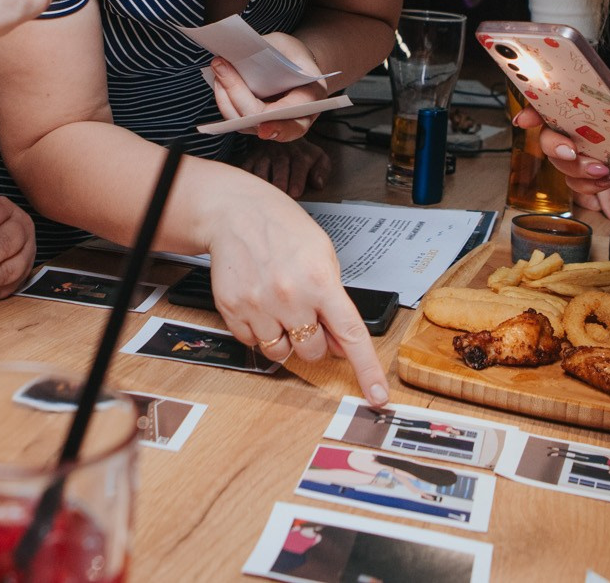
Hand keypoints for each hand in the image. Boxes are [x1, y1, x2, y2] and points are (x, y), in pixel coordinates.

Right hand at [205, 184, 388, 405]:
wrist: (236, 214)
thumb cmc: (283, 230)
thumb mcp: (323, 257)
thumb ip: (334, 303)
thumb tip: (340, 345)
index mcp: (320, 281)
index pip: (351, 335)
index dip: (367, 369)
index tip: (377, 396)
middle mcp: (290, 296)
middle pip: (313, 351)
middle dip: (313, 340)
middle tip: (304, 313)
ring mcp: (259, 306)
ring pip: (281, 353)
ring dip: (285, 339)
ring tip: (279, 306)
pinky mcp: (233, 310)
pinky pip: (252, 344)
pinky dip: (259, 332)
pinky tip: (259, 303)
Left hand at [207, 32, 328, 142]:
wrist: (294, 64)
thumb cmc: (292, 54)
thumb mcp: (286, 45)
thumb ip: (268, 51)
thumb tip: (236, 51)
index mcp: (311, 98)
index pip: (294, 118)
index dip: (278, 125)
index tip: (262, 126)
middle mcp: (294, 118)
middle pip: (261, 122)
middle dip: (237, 95)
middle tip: (220, 66)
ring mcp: (271, 124)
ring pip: (243, 124)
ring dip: (225, 97)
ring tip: (218, 67)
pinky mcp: (253, 123)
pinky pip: (236, 118)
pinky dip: (224, 99)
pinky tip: (219, 78)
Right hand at [236, 136, 332, 197]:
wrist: (282, 132)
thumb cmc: (302, 154)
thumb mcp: (319, 158)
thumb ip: (322, 170)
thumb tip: (318, 184)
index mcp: (299, 154)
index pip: (299, 166)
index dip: (297, 180)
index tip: (295, 193)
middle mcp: (281, 153)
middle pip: (280, 167)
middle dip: (279, 182)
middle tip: (279, 195)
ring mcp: (264, 155)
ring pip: (261, 168)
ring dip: (262, 182)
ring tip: (262, 196)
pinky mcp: (251, 158)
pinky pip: (245, 168)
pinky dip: (244, 178)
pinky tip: (246, 188)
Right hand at [534, 91, 609, 226]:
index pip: (565, 97)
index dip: (538, 104)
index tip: (526, 118)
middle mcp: (595, 126)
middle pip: (553, 132)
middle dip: (553, 146)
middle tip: (573, 154)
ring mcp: (597, 150)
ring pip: (562, 161)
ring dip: (575, 171)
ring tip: (605, 174)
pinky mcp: (603, 173)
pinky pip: (579, 183)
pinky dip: (588, 188)